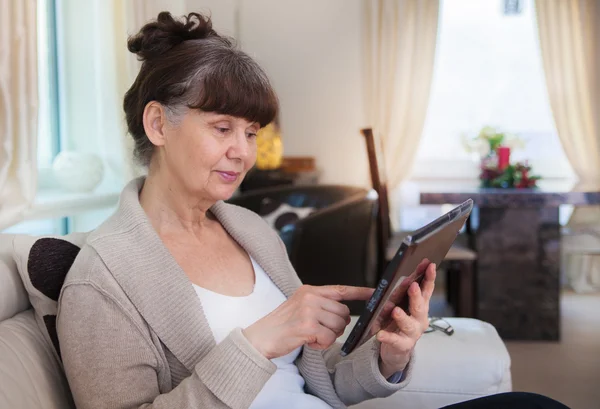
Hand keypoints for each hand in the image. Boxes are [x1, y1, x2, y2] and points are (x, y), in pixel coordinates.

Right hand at [244, 285, 373, 358]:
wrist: (260, 337)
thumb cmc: (281, 325)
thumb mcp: (299, 307)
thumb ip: (319, 305)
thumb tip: (343, 314)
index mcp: (309, 290)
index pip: (340, 289)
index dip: (360, 292)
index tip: (375, 292)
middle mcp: (310, 297)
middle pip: (344, 313)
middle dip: (338, 326)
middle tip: (321, 331)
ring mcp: (308, 310)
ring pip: (338, 326)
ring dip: (329, 336)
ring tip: (312, 336)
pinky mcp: (307, 326)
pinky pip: (329, 338)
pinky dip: (322, 344)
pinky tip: (309, 342)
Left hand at [377, 261, 436, 377]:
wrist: (397, 350)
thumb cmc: (399, 323)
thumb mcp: (403, 305)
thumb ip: (403, 291)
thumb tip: (401, 272)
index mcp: (420, 307)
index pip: (426, 290)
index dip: (429, 277)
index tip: (429, 265)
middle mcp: (419, 319)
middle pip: (420, 307)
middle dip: (416, 296)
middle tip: (413, 286)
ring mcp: (412, 333)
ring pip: (409, 325)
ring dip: (402, 317)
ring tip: (395, 311)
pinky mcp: (402, 345)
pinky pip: (395, 341)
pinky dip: (388, 337)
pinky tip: (380, 334)